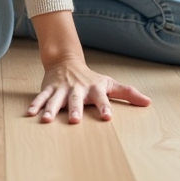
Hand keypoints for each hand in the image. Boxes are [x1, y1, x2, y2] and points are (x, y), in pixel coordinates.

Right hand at [27, 57, 151, 123]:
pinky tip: (31, 114)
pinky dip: (36, 105)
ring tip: (46, 120)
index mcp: (94, 89)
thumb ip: (128, 93)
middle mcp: (77, 89)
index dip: (105, 107)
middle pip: (76, 100)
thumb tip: (149, 103)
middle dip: (74, 109)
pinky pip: (41, 97)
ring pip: (55, 100)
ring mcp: (62, 89)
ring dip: (51, 109)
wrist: (66, 61)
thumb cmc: (91, 78)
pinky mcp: (49, 89)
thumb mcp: (109, 84)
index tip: (108, 117)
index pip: (102, 98)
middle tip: (74, 119)